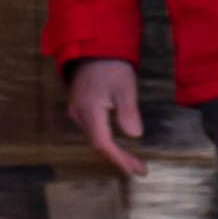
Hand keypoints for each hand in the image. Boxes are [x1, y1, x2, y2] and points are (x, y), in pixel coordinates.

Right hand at [64, 57, 147, 179]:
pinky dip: (108, 139)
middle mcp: (79, 114)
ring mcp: (77, 111)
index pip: (102, 143)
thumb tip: (134, 135)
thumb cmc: (111, 66)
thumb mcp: (125, 87)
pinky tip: (120, 145)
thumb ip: (128, 112)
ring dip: (114, 150)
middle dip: (119, 157)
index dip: (119, 158)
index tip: (135, 170)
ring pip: (95, 137)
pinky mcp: (80, 107)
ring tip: (133, 161)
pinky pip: (94, 129)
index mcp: (89, 111)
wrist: (93, 49)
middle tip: (140, 169)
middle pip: (98, 143)